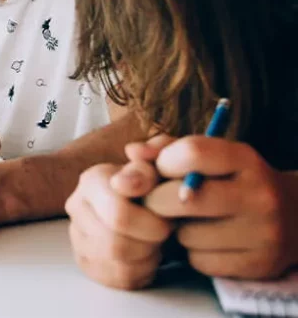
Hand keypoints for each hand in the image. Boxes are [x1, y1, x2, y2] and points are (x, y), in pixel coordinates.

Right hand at [65, 136, 173, 289]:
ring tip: (155, 241)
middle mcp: (77, 207)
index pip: (119, 213)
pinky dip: (141, 271)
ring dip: (147, 256)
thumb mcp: (161, 161)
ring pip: (118, 263)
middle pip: (117, 244)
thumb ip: (156, 151)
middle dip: (150, 242)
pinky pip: (118, 278)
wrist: (141, 201)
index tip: (168, 217)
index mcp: (92, 179)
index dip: (153, 222)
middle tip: (165, 231)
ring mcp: (78, 236)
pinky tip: (146, 255)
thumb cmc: (154, 184)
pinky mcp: (86, 261)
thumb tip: (136, 153)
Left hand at [145, 136, 297, 279]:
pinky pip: (200, 260)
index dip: (164, 162)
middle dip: (159, 200)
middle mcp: (259, 196)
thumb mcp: (210, 155)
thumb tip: (132, 152)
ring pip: (186, 234)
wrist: (292, 218)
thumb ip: (166, 148)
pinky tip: (208, 241)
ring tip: (192, 221)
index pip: (191, 152)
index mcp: (245, 160)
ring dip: (178, 230)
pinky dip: (194, 252)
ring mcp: (263, 233)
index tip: (161, 170)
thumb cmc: (233, 180)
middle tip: (162, 201)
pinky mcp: (257, 265)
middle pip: (181, 199)